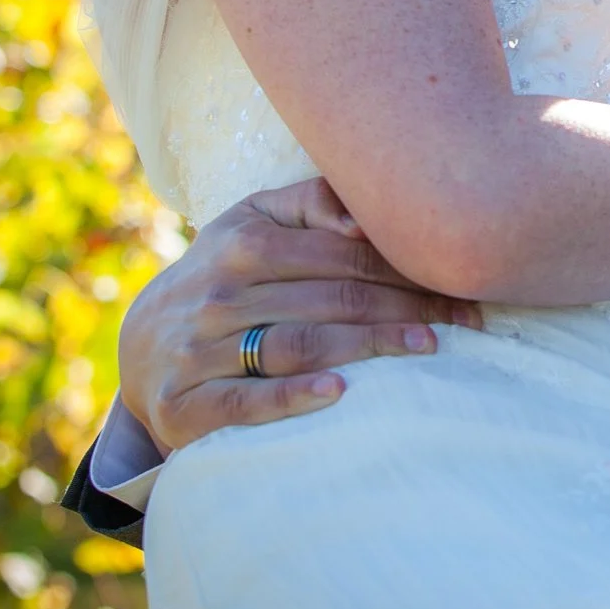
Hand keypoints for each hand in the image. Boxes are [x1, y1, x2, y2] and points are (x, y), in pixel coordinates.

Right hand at [119, 176, 483, 450]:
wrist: (142, 348)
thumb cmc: (226, 277)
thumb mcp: (253, 224)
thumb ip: (310, 204)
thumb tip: (366, 211)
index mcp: (243, 241)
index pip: (343, 254)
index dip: (407, 268)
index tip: (463, 283)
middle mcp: (218, 292)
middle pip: (330, 298)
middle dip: (406, 308)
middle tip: (467, 322)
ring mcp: (196, 349)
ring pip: (296, 344)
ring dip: (368, 346)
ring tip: (428, 348)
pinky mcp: (183, 405)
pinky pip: (243, 400)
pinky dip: (292, 396)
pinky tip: (341, 391)